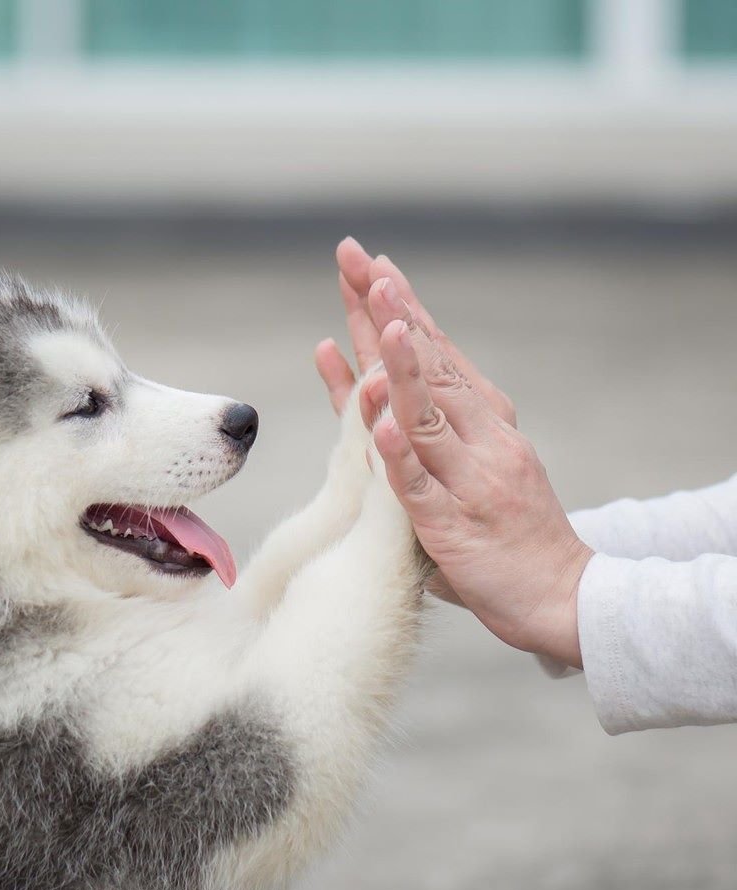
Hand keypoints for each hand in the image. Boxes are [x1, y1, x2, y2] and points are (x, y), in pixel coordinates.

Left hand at [315, 240, 591, 667]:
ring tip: (380, 319)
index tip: (371, 265)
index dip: (402, 308)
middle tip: (361, 263)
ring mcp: (467, 479)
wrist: (560, 593)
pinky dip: (399, 455)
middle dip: (391, 313)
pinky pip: (420, 486)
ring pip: (427, 415)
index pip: (435, 353)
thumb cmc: (505, 529)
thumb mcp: (468, 465)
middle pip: (428, 366)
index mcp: (482, 420)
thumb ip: (419, 429)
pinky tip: (380, 424)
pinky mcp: (452, 525)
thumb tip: (373, 387)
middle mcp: (479, 437)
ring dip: (402, 366)